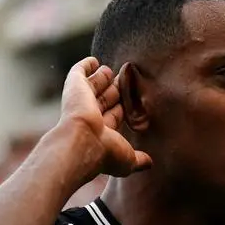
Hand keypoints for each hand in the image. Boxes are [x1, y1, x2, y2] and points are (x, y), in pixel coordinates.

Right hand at [59, 57, 150, 176]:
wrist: (82, 142)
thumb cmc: (105, 153)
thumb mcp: (128, 159)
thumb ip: (139, 160)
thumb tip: (150, 163)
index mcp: (102, 132)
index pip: (114, 116)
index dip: (122, 109)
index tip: (131, 101)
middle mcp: (91, 116)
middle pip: (106, 99)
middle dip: (114, 91)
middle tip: (124, 80)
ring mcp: (81, 101)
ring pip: (94, 86)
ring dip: (102, 78)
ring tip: (111, 70)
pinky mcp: (74, 86)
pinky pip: (79, 72)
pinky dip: (85, 65)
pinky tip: (93, 61)